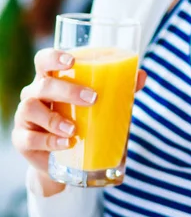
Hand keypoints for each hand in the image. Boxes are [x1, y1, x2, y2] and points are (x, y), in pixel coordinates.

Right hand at [12, 48, 146, 191]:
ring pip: (30, 109)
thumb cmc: (83, 120)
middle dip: (67, 90)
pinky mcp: (23, 140)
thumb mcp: (100, 104)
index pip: (43, 60)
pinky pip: (29, 139)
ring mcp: (25, 118)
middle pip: (42, 84)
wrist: (68, 159)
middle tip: (92, 98)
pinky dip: (48, 141)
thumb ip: (119, 89)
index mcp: (51, 79)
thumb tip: (141, 75)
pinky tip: (66, 144)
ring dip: (54, 119)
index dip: (53, 57)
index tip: (72, 61)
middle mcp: (34, 95)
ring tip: (74, 129)